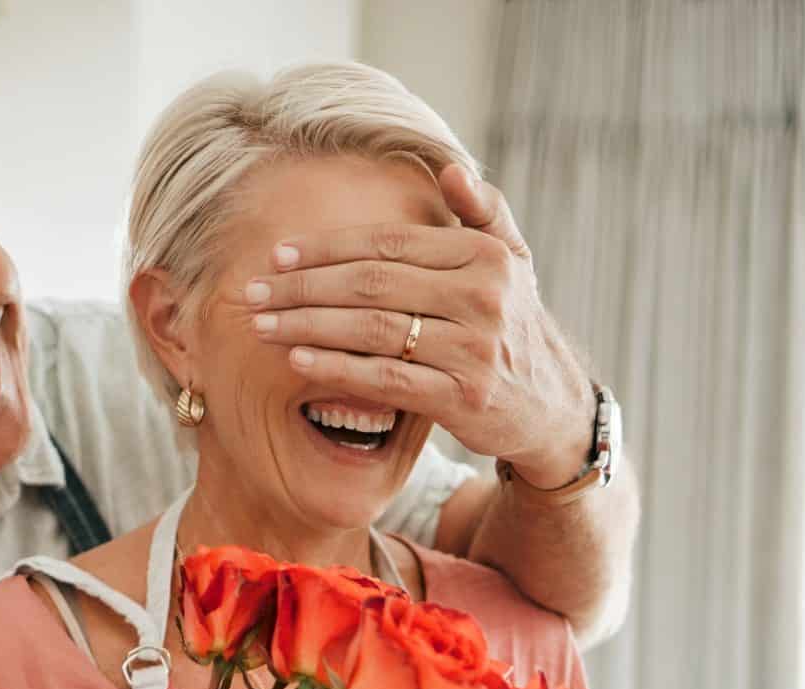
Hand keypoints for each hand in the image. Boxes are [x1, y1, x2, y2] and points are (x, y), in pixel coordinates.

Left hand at [244, 162, 593, 485]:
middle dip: (303, 286)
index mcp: (484, 256)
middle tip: (253, 292)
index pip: (388, 244)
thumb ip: (483, 211)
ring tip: (262, 325)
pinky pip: (385, 379)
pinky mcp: (462, 398)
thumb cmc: (514, 324)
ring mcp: (473, 349)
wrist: (552, 404)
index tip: (278, 254)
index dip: (327, 247)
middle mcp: (481, 297)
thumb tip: (449, 168)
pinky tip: (297, 362)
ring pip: (372, 331)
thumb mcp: (513, 261)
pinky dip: (336, 369)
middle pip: (372, 284)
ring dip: (307, 326)